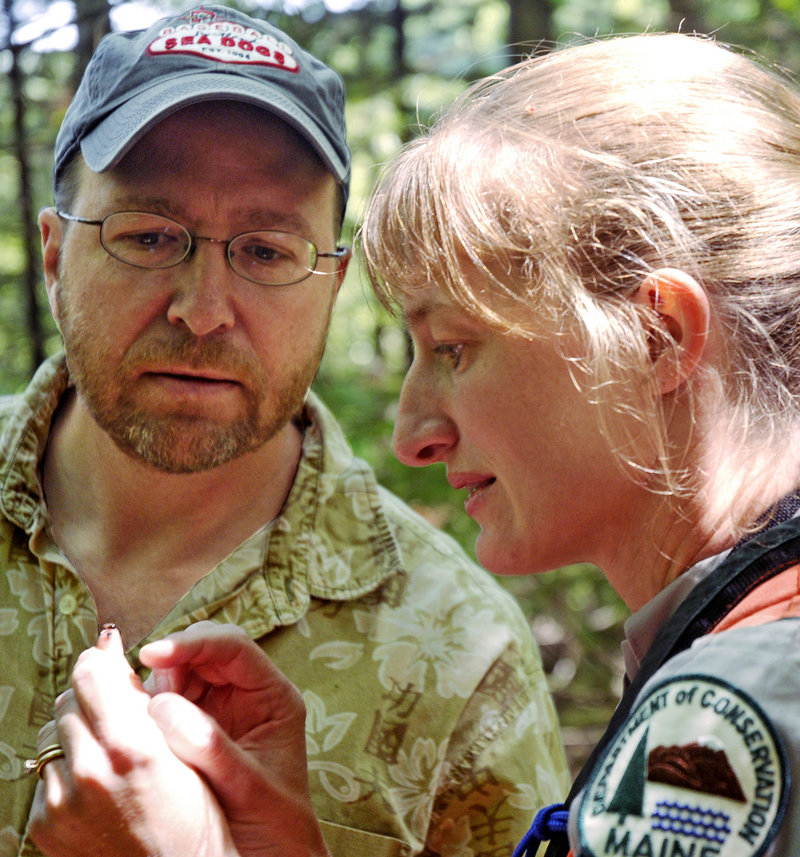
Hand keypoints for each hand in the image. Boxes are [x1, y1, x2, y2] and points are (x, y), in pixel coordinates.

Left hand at [28, 625, 237, 856]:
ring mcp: (62, 802)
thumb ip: (141, 696)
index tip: (110, 662)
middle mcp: (90, 771)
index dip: (100, 662)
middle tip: (117, 715)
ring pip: (53, 736)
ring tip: (108, 755)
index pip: (90, 672)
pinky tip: (97, 787)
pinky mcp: (44, 825)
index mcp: (132, 744)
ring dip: (75, 734)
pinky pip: (46, 775)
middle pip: (68, 700)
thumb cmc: (196, 813)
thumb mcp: (184, 748)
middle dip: (90, 699)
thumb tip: (107, 645)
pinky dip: (66, 771)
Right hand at [140, 621, 329, 856]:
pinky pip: (166, 700)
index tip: (153, 654)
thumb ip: (211, 748)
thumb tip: (163, 708)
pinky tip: (137, 725)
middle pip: (203, 650)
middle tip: (142, 692)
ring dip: (155, 683)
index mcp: (273, 696)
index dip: (192, 643)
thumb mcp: (249, 789)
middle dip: (170, 661)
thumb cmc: (274, 825)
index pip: (233, 647)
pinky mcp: (194, 726)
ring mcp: (219, 707)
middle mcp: (246, 692)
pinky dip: (147, 706)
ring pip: (180, 671)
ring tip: (138, 713)